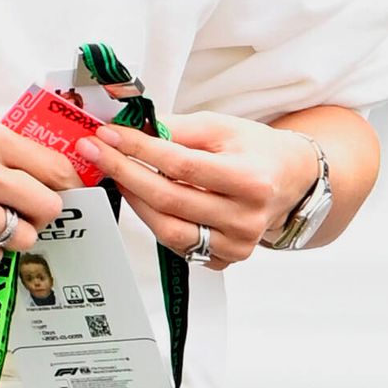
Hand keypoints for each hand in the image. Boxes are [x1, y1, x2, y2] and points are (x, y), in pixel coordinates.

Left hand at [88, 109, 323, 270]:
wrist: (291, 181)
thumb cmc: (257, 151)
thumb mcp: (222, 127)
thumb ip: (177, 128)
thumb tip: (130, 128)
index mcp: (250, 180)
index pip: (181, 165)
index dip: (139, 149)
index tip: (109, 135)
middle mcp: (246, 219)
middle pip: (169, 200)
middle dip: (125, 173)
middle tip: (97, 152)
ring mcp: (236, 245)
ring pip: (168, 230)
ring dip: (135, 201)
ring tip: (117, 175)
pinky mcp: (225, 260)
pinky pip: (178, 246)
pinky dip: (155, 222)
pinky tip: (144, 199)